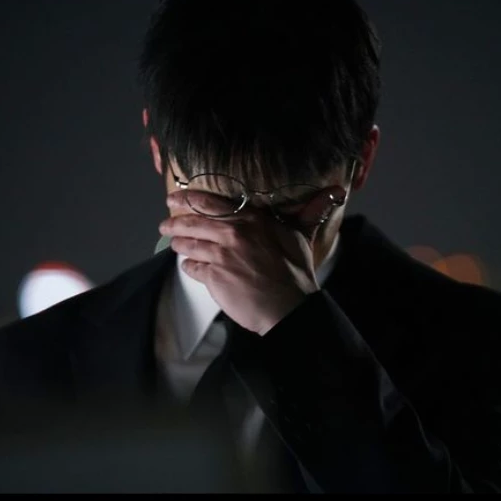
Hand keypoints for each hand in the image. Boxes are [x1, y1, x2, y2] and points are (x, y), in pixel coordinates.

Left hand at [158, 193, 319, 334]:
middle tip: (164, 222)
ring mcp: (222, 254)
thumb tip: (336, 193)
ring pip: (189, 243)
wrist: (289, 308)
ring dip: (178, 242)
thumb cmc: (297, 273)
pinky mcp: (214, 276)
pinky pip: (193, 267)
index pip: (212, 203)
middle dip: (174, 221)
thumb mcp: (302, 236)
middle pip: (194, 221)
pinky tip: (188, 265)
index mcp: (252, 218)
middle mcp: (234, 232)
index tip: (175, 198)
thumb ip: (310, 212)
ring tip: (173, 242)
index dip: (189, 199)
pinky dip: (188, 266)